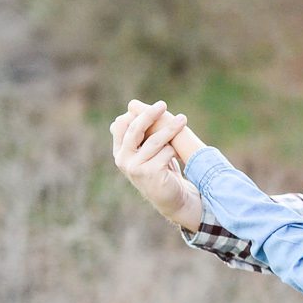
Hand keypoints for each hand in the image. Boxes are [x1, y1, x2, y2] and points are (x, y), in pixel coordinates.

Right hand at [109, 100, 203, 230]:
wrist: (171, 198)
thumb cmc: (160, 169)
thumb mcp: (147, 148)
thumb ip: (139, 131)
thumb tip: (132, 104)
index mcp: (120, 151)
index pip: (122, 125)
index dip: (136, 114)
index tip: (152, 106)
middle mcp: (123, 159)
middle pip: (135, 129)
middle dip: (150, 114)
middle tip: (163, 105)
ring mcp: (135, 168)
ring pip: (155, 140)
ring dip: (171, 129)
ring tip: (183, 120)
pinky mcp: (149, 173)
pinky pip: (165, 152)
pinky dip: (174, 150)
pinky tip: (178, 154)